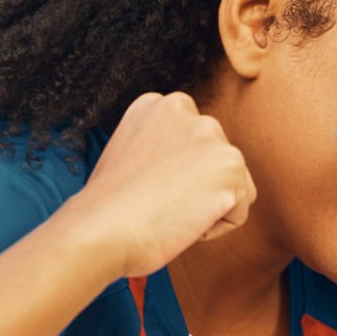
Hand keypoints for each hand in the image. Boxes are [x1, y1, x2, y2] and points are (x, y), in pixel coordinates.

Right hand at [70, 91, 256, 281]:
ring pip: (232, 187)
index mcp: (158, 105)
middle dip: (195, 190)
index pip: (194, 148)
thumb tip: (185, 170)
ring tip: (167, 210)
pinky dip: (213, 229)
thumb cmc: (106, 210)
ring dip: (205, 209)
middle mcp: (185, 109)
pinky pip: (237, 213)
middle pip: (216, 164)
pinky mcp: (230, 165)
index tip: (145, 189)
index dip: (173, 180)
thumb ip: (161, 149)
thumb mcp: (129, 157)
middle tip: (157, 203)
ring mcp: (210, 135)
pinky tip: (180, 221)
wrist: (99, 230)